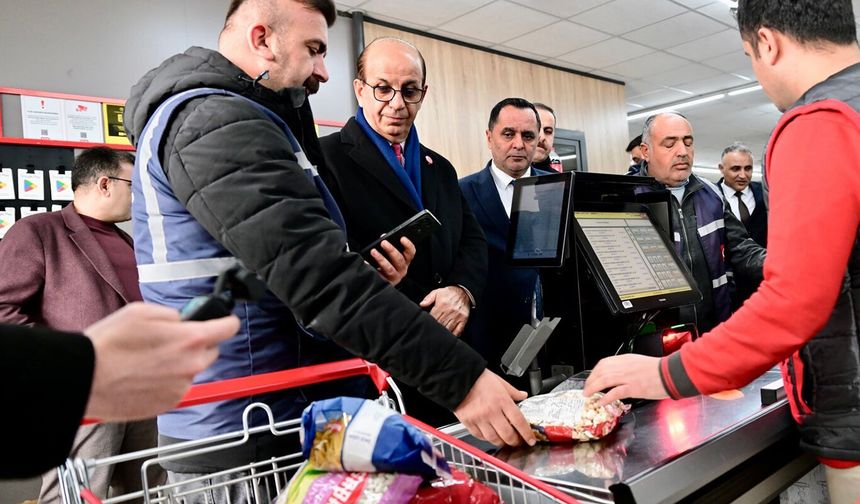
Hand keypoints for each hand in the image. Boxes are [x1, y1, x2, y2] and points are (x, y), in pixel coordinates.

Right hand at [84, 302, 239, 420]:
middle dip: (196, 345)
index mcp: (190, 339)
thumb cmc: (107, 344)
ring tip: (147, 361)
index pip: (228, 328)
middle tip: (169, 341)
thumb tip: (183, 320)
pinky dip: (166, 382)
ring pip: (191, 371)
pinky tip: (143, 376)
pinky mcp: (168, 404)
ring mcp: (181, 388)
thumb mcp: (141, 311)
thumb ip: (171, 315)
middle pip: (210, 351)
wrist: (83, 378)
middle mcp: (191, 366)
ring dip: (179, 365)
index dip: (226, 321)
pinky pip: (176, 388)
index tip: (224, 321)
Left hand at [369, 237, 415, 285]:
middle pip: (400, 260)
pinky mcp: (386, 283)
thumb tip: (383, 236)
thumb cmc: (386, 265)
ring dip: (381, 259)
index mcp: (405, 261)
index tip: (402, 238)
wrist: (381, 281)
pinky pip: (380, 276)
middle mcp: (402, 269)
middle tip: (383, 242)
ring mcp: (395, 277)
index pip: (411, 253)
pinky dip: (372, 268)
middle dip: (391, 250)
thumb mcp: (390, 255)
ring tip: (373, 251)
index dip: (408, 245)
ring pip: (390, 269)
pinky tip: (367, 262)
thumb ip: (389, 245)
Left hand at [419, 286, 469, 335]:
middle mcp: (450, 311)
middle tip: (430, 333)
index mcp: (442, 305)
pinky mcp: (463, 319)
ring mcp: (457, 316)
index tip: (426, 326)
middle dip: (435, 329)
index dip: (429, 322)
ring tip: (438, 336)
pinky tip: (449, 336)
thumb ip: (428, 299)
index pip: (433, 317)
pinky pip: (458, 330)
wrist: (463, 292)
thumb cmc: (448, 293)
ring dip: (443, 333)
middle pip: (440, 324)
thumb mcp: (436, 292)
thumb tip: (421, 305)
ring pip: (448, 329)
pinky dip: (454, 335)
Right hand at [454, 369, 535, 446]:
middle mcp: (491, 412)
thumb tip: (523, 395)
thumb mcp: (500, 382)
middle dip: (515, 441)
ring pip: (494, 439)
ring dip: (501, 442)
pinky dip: (486, 438)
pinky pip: (480, 436)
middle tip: (517, 441)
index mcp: (502, 401)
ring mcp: (479, 418)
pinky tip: (490, 435)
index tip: (530, 440)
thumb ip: (513, 391)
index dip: (526, 434)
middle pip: (507, 435)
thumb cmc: (479, 378)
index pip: (519, 421)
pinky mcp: (468, 422)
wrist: (458, 377)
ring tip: (504, 440)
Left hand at [583, 354, 668, 405]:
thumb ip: (627, 367)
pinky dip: (606, 397)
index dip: (594, 372)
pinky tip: (601, 402)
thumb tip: (618, 375)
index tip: (591, 378)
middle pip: (601, 372)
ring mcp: (628, 377)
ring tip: (588, 394)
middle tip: (586, 389)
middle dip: (590, 381)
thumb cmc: (659, 370)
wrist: (671, 373)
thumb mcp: (639, 363)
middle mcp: (624, 367)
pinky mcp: (633, 388)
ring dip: (593, 388)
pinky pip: (615, 392)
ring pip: (604, 380)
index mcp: (626, 359)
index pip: (603, 363)